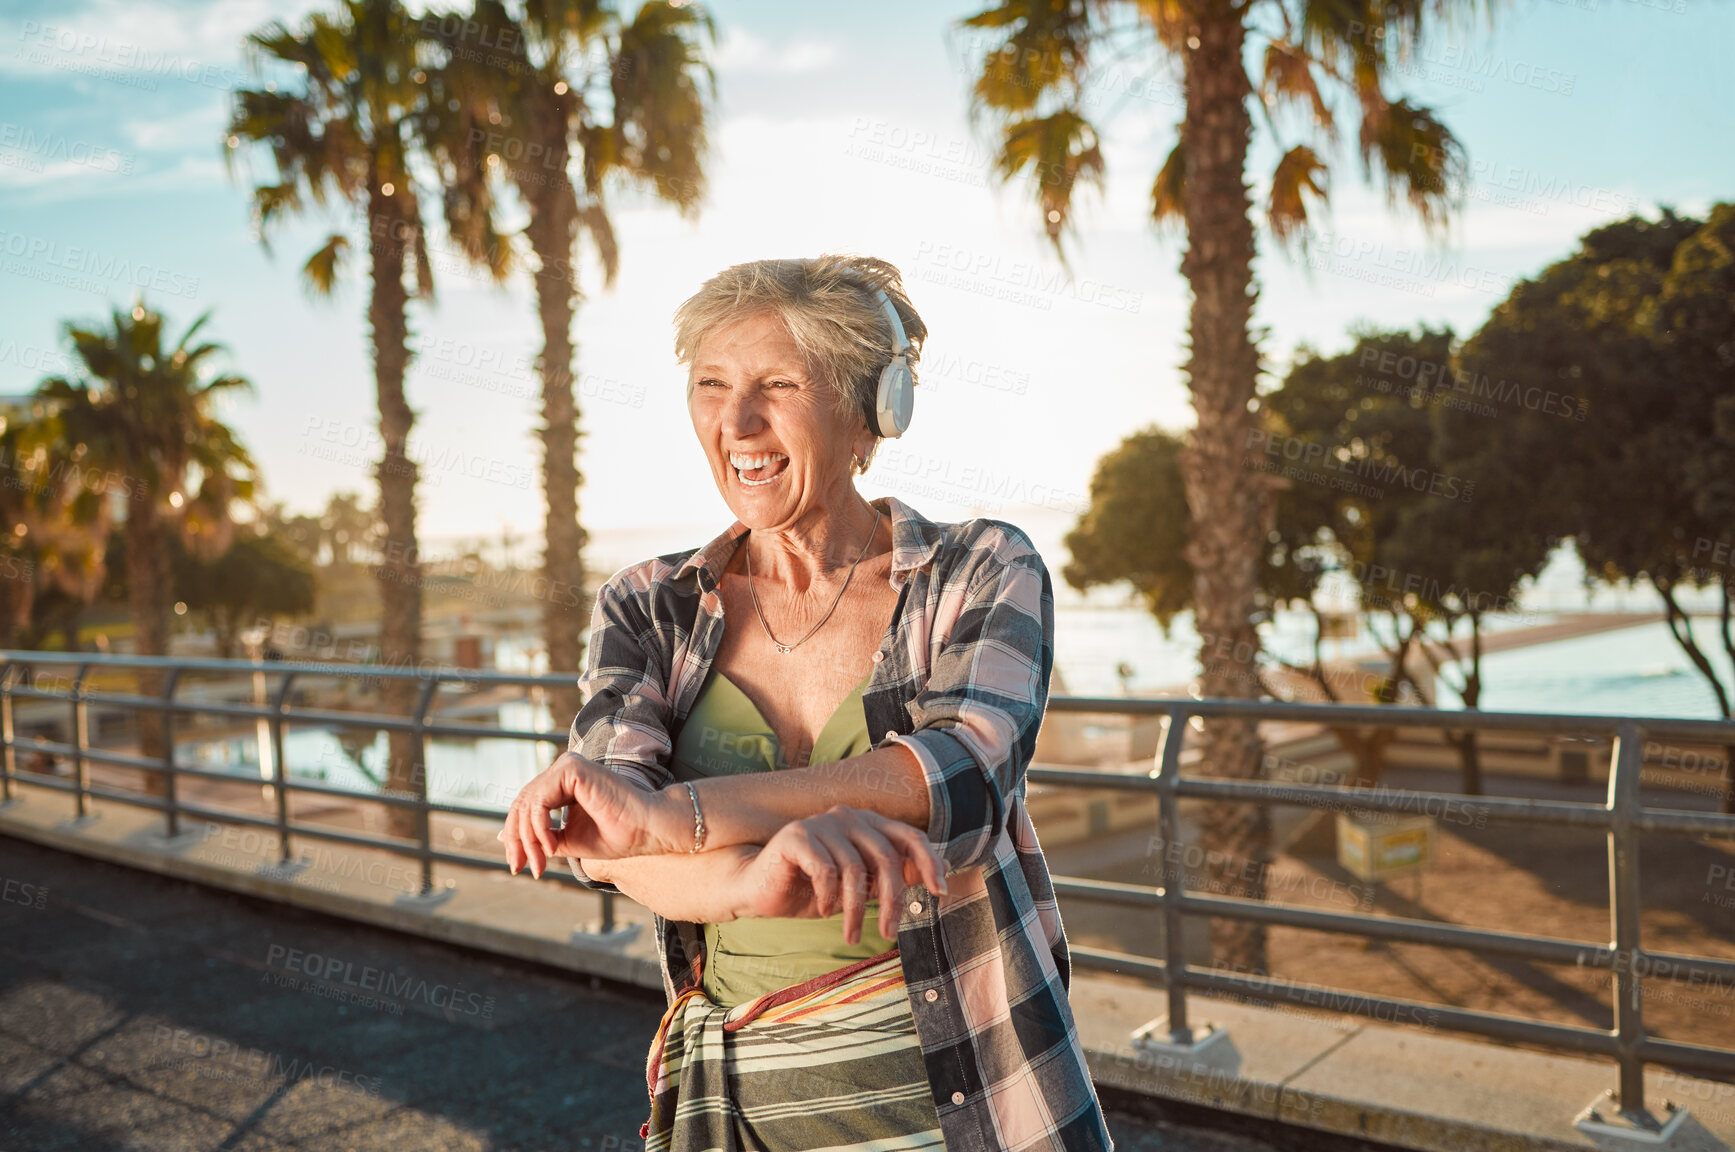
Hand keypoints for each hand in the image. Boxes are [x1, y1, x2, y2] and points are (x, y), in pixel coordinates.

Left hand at [496, 751, 683, 876]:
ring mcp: (568, 765)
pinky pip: (539, 801)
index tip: (519, 866)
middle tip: (520, 868)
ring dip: (528, 839)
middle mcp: (564, 769)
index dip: (517, 838)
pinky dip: (538, 827)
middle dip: (517, 840)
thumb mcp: (569, 840)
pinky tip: (550, 846)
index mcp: (564, 782)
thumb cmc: (619, 835)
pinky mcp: (573, 768)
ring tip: (540, 861)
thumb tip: (503, 837)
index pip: (526, 806)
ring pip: (527, 804)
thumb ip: (541, 835)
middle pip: (521, 804)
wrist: (649, 831)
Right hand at [732, 805, 947, 943]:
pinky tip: (823, 910)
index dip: (929, 862)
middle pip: (886, 857)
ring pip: (855, 870)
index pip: (909, 836)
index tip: (941, 893)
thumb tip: (938, 874)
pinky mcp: (797, 835)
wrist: (758, 890)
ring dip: (856, 910)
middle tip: (890, 933)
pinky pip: (826, 870)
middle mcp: (847, 816)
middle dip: (892, 900)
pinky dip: (829, 898)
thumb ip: (892, 874)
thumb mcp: (859, 886)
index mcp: (867, 823)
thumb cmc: (811, 889)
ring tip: (851, 935)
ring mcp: (821, 823)